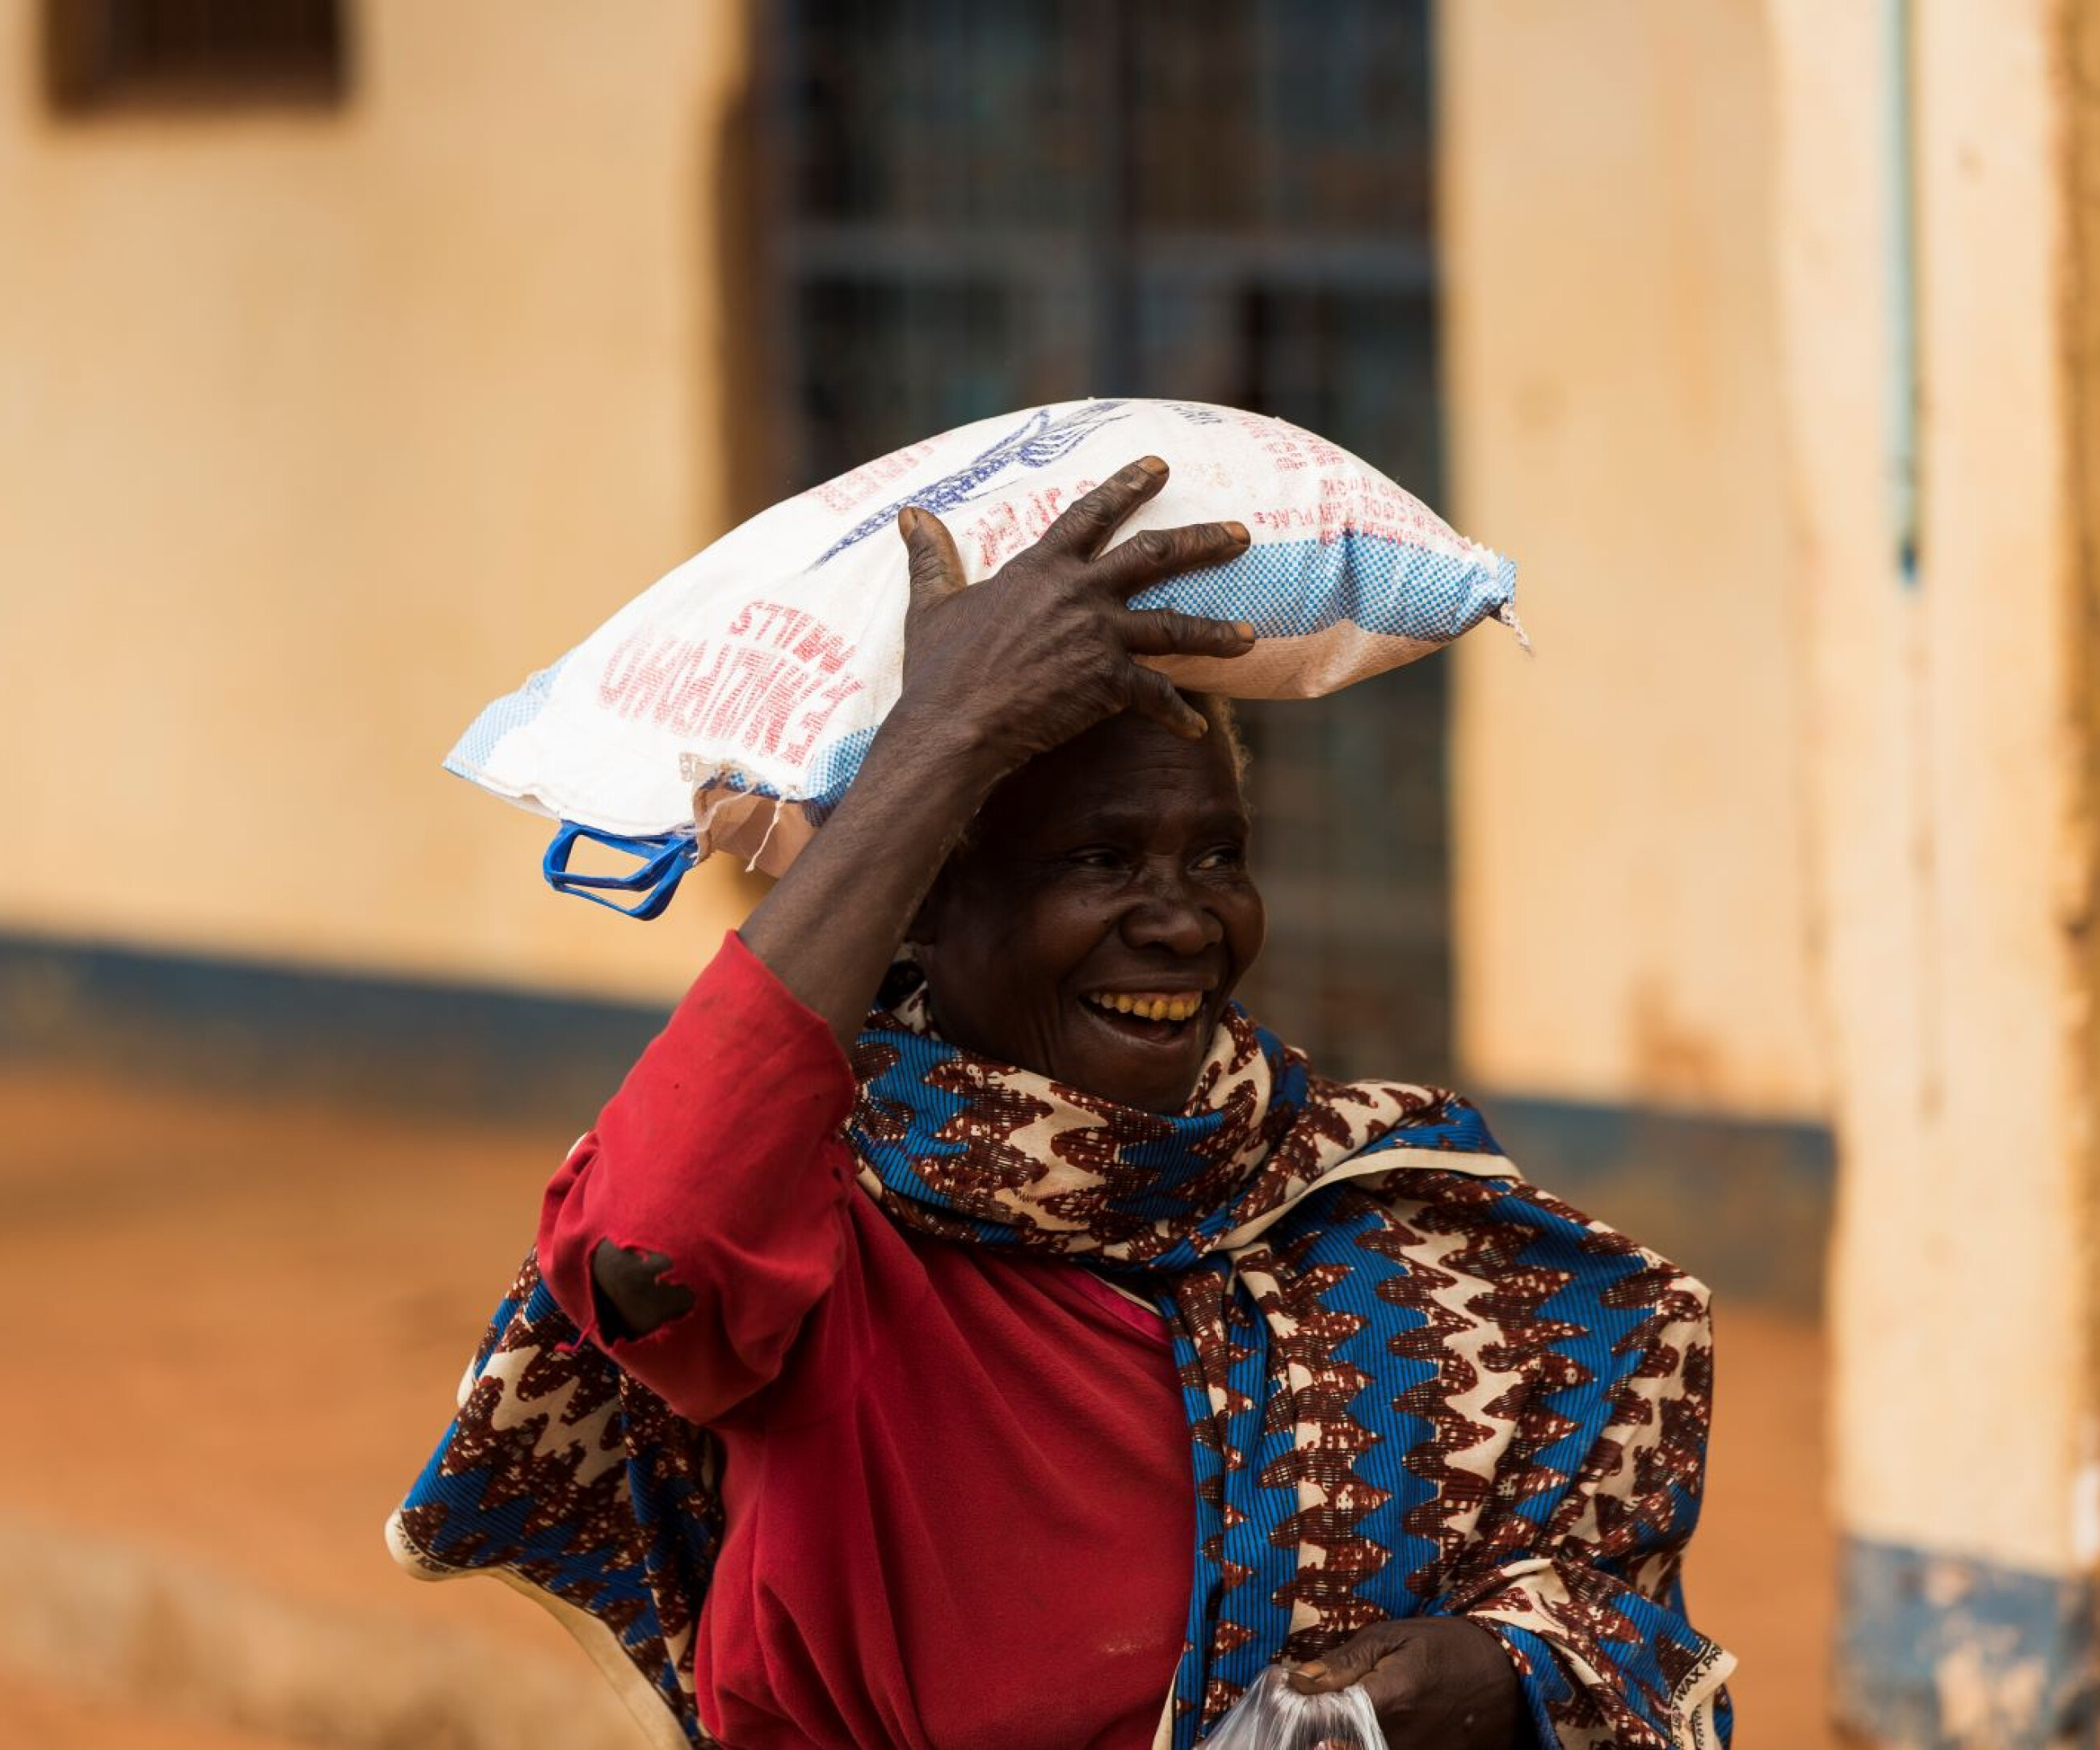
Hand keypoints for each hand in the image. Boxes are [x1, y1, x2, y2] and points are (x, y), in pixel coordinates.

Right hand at [890, 454, 1252, 780]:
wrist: (954, 725)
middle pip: (1155, 555)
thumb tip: (909, 515)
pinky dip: (1178, 715)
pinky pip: (1157, 697)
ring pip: (1175, 626)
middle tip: (1242, 534)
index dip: (1127, 486)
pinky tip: (1197, 730)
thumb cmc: (938, 669)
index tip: (1159, 467)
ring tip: (1251, 636)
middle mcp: (1079, 593)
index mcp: (1041, 569)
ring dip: (1217, 632)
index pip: (1092, 514)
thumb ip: (930, 557)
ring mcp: (1099, 636)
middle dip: (1203, 542)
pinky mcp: (1108, 683)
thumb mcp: (931, 604)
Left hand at [1287, 1618, 1528, 1749]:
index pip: (1323, 1719)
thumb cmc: (1445, 1648)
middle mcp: (1400, 1740)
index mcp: (1389, 1699)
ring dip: (1340, 1738)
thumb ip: (1344, 1663)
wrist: (1506, 1678)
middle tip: (1311, 1712)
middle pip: (1337, 1745)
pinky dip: (1363, 1742)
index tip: (1289, 1696)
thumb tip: (1296, 1680)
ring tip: (1336, 1720)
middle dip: (1316, 1731)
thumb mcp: (1393, 1638)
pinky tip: (1357, 1732)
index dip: (1300, 1711)